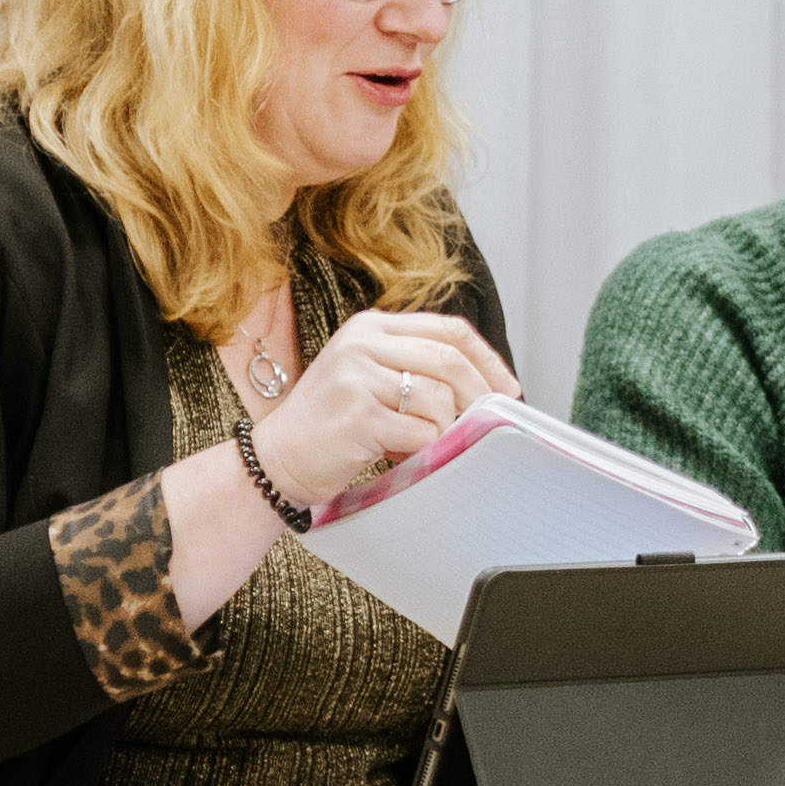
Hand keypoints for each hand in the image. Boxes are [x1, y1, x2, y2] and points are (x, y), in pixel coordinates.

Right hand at [255, 306, 518, 510]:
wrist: (277, 458)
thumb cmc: (330, 424)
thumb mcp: (368, 375)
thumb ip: (415, 367)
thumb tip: (485, 385)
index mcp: (370, 327)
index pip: (448, 330)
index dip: (487, 359)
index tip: (507, 387)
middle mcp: (362, 344)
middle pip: (450, 360)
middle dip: (479, 395)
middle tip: (484, 420)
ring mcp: (358, 378)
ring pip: (439, 398)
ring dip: (444, 429)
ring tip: (420, 442)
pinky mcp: (359, 416)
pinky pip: (422, 432)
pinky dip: (424, 449)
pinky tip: (402, 453)